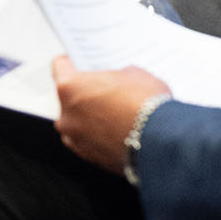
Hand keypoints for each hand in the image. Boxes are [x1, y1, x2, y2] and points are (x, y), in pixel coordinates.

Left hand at [51, 57, 171, 175]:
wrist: (160, 142)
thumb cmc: (146, 106)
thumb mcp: (135, 74)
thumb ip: (118, 75)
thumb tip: (120, 81)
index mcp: (69, 88)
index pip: (60, 66)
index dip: (74, 61)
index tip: (81, 62)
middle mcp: (66, 115)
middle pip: (69, 97)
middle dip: (86, 92)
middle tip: (106, 89)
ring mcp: (75, 139)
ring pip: (77, 122)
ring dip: (91, 117)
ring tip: (115, 113)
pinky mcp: (89, 158)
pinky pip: (89, 141)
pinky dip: (99, 136)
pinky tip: (118, 131)